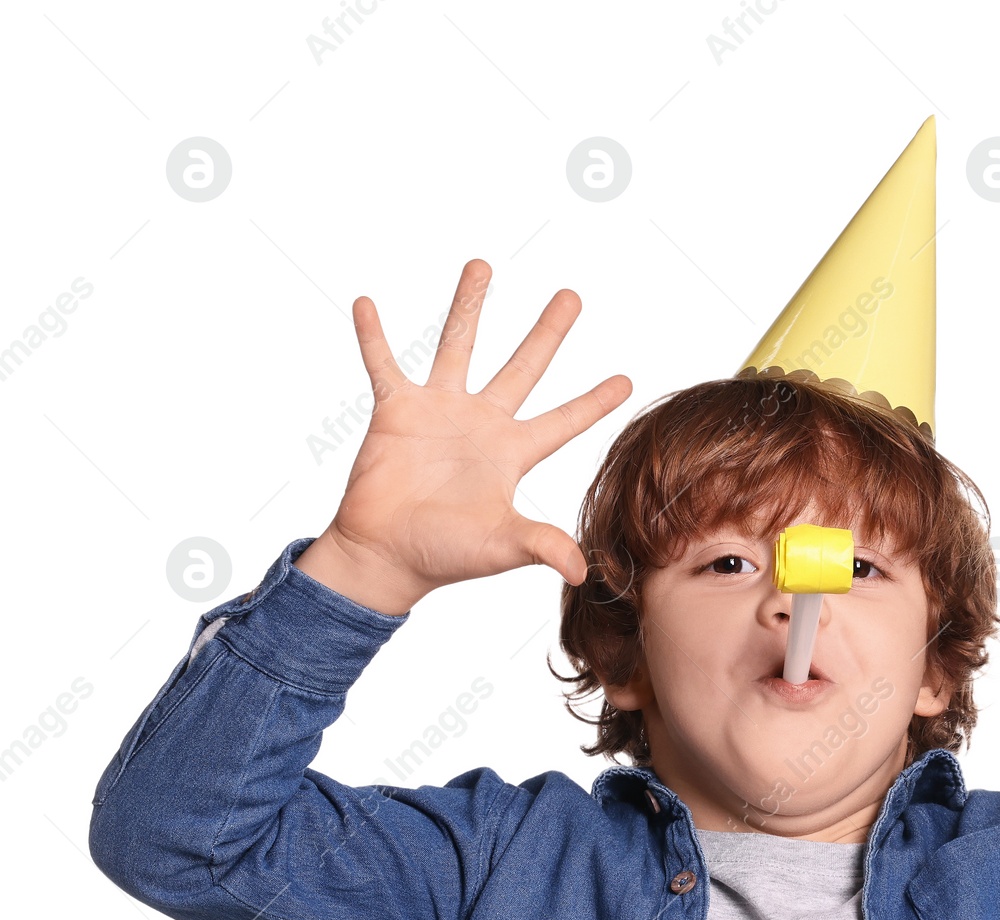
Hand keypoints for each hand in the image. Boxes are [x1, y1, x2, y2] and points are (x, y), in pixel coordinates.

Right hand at [295, 259, 631, 614]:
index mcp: (512, 453)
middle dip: (548, 331)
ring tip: (482, 265)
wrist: (386, 555)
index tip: (627, 379)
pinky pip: (383, 363)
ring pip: (458, 345)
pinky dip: (373, 335)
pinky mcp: (396, 411)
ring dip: (469, 305)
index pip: (564, 420)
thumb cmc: (444, 554)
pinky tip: (366, 302)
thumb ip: (541, 545)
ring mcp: (438, 412)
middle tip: (572, 295)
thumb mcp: (501, 545)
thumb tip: (581, 568)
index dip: (594, 401)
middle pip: (524, 367)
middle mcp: (481, 424)